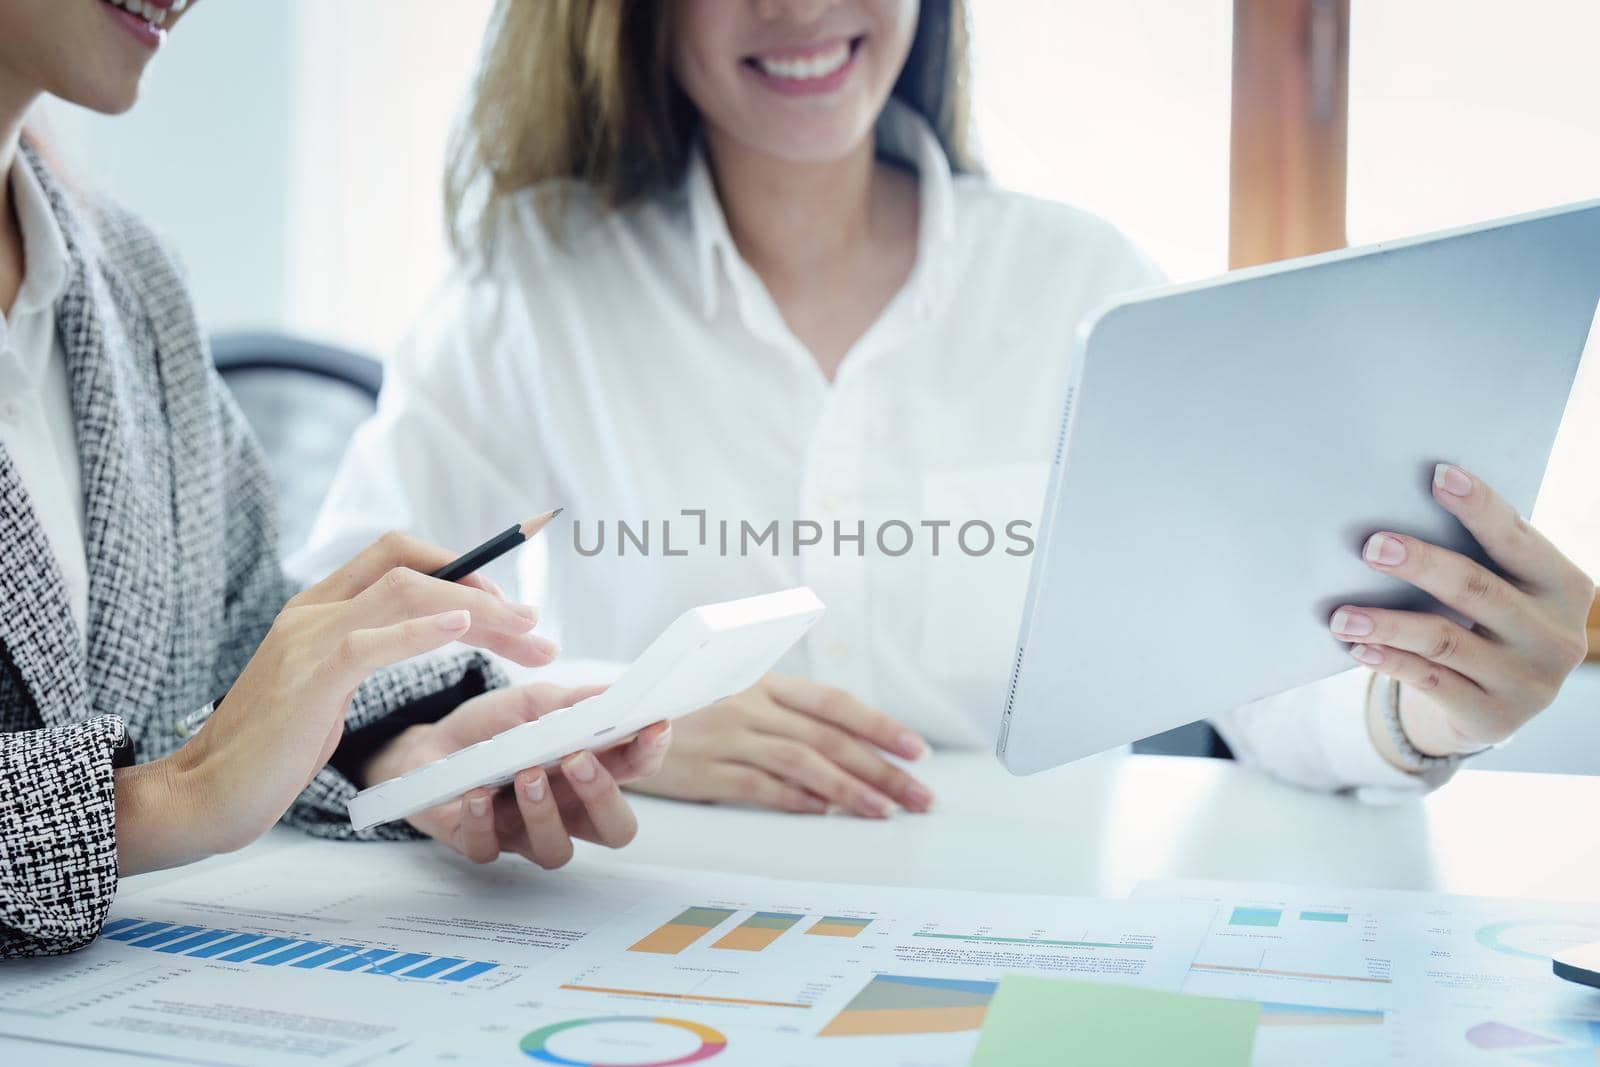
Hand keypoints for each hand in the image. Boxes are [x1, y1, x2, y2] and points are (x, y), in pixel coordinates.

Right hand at [115, 533, 554, 873]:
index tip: (512, 604)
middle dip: (483, 588)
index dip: (461, 565)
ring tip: (525, 634)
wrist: (205, 795)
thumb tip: (425, 634)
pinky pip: (371, 640)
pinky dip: (422, 629)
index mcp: (319, 607)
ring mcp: (307, 640)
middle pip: (411, 565)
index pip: (397, 554)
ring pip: (403, 590)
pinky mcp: (308, 680)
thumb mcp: (326, 687)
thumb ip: (365, 651)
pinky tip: (464, 628)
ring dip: (476, 610)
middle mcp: (313, 611)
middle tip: (536, 626)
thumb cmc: (271, 750)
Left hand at [361, 684, 670, 868]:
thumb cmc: (492, 729)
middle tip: (579, 759)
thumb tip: (615, 692)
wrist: (427, 748)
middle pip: (615, 830)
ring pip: (557, 850)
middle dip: (604, 798)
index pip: (635, 770)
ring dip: (545, 812)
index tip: (652, 725)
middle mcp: (568, 810)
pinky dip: (484, 820)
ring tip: (526, 774)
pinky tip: (477, 793)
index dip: (650, 752)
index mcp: (588, 771)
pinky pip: (490, 849)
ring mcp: (526, 833)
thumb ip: (572, 703)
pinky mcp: (481, 844)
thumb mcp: (532, 703)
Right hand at [624, 673, 932, 816]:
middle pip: (828, 737)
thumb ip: (783, 715)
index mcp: (763, 682)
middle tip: (919, 795)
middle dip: (880, 768)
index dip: (878, 726)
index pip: (833, 703)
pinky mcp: (705, 770)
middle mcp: (750, 705)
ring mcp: (727, 737)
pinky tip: (826, 814)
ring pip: (802, 762)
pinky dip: (796, 800)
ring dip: (848, 789)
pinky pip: (759, 787)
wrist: (615, 719)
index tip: (916, 750)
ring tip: (884, 811)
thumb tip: (844, 746)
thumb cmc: (687, 711)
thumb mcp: (735, 697)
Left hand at [1329, 464, 1592, 761]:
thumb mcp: (1505, 589)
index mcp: (1565, 588)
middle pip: (1477, 589)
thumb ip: (1479, 556)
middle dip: (1422, 564)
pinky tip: (1358, 647)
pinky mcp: (1494, 716)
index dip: (1479, 507)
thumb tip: (1400, 509)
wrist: (1499, 703)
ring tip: (1341, 614)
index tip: (1438, 475)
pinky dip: (1391, 661)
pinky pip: (1431, 681)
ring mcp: (1529, 681)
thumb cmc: (1489, 622)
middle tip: (1372, 546)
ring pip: (1445, 640)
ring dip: (1388, 623)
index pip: (1517, 540)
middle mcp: (1556, 636)